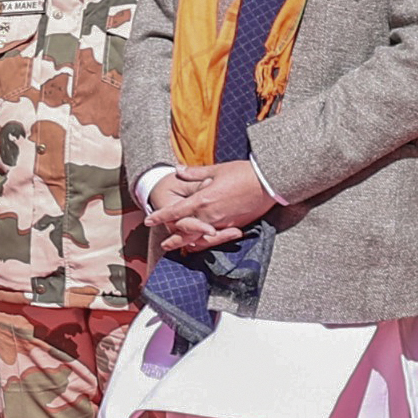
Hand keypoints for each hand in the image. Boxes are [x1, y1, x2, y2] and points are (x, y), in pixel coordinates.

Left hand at [147, 162, 272, 252]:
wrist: (268, 182)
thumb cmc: (242, 173)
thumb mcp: (216, 170)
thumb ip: (194, 173)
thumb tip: (177, 170)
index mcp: (202, 200)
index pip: (175, 212)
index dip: (160, 217)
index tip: (149, 220)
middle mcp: (211, 215)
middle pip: (186, 232)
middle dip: (174, 239)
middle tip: (164, 245)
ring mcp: (224, 223)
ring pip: (202, 238)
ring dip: (190, 242)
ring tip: (182, 247)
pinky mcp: (236, 226)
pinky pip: (217, 237)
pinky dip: (208, 241)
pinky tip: (204, 242)